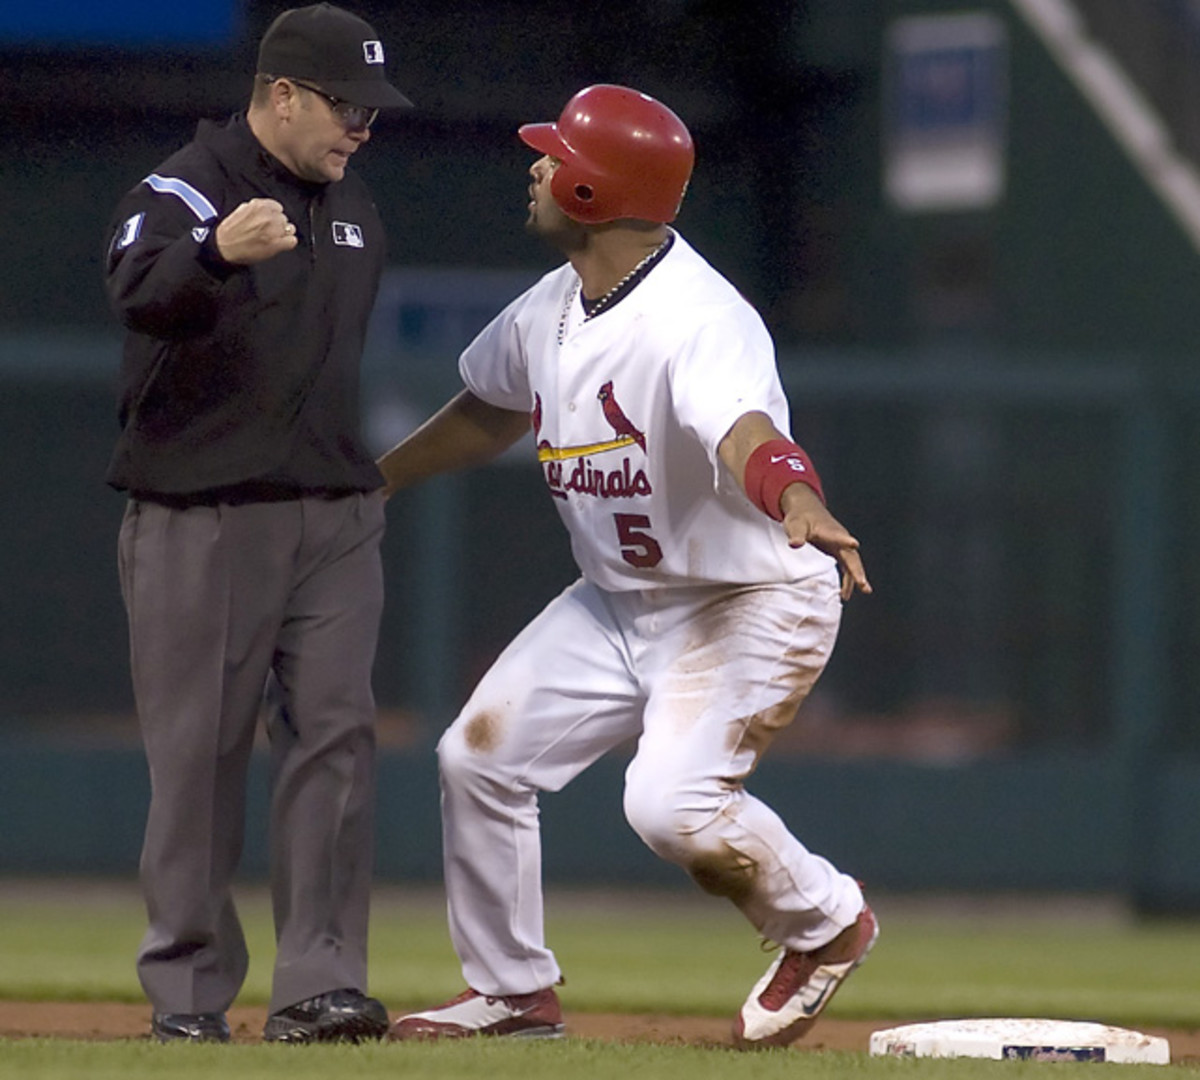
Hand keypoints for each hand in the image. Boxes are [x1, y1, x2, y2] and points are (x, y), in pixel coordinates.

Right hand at [215, 198, 297, 264]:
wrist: (224, 246)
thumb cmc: (230, 231)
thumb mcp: (242, 210)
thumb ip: (256, 207)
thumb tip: (266, 208)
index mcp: (259, 206)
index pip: (278, 208)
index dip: (274, 215)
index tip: (270, 221)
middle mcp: (268, 216)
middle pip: (284, 219)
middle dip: (278, 225)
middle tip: (269, 232)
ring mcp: (273, 230)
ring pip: (290, 229)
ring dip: (284, 234)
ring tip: (273, 239)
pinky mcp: (276, 244)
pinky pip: (292, 241)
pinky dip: (288, 243)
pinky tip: (280, 245)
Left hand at [780, 483, 871, 600]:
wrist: (806, 509)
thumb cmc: (801, 517)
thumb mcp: (796, 525)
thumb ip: (797, 535)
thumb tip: (795, 543)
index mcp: (829, 531)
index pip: (839, 536)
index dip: (846, 541)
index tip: (854, 544)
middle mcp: (839, 538)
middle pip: (851, 555)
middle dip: (857, 570)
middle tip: (863, 584)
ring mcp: (840, 545)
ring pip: (852, 562)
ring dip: (857, 576)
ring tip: (864, 590)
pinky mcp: (837, 550)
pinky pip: (847, 565)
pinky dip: (849, 578)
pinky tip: (846, 592)